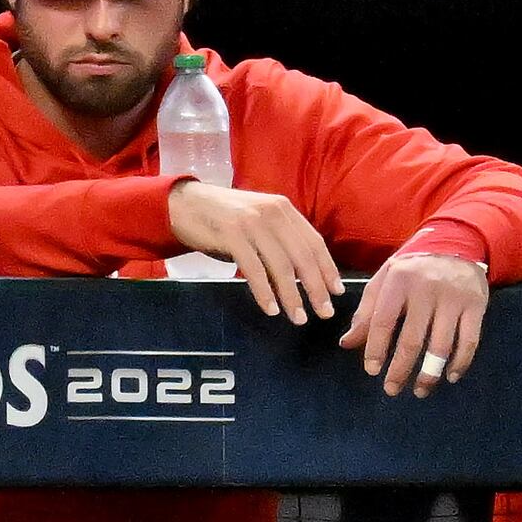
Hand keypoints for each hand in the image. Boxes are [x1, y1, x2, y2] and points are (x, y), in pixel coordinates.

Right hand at [166, 180, 344, 321]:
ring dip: (291, 296)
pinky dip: (264, 292)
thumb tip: (306, 273)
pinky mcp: (231, 235)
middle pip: (302, 256)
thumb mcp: (259, 221)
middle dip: (316, 288)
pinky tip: (271, 309)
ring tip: (298, 318)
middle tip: (324, 312)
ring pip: (281, 266)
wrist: (184, 204)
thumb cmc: (225, 219)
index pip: (314, 242)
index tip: (337, 292)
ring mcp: (251, 223)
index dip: (327, 269)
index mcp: (284, 209)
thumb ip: (281, 239)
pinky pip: (254, 270)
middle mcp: (272, 213)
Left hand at [341, 250, 489, 396]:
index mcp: (399, 281)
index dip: (375, 348)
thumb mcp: (385, 280)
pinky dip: (460, 363)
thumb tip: (348, 344)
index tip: (372, 370)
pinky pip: (469, 341)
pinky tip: (450, 376)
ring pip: (441, 345)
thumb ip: (367, 311)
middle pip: (412, 339)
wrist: (457, 242)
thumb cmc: (414, 267)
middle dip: (400, 369)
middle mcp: (426, 290)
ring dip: (429, 373)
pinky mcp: (475, 305)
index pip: (383, 321)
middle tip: (392, 389)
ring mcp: (453, 299)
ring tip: (420, 390)